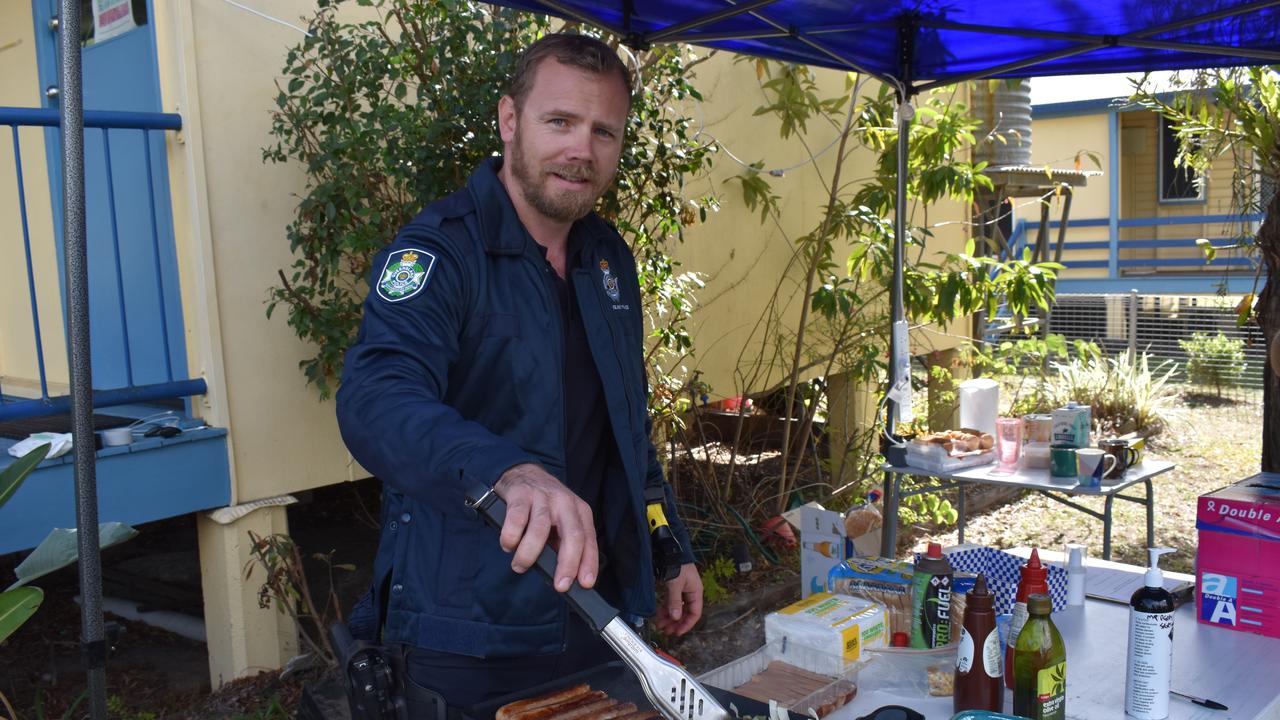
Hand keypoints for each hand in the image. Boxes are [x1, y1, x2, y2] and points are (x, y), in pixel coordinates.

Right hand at [494, 464, 597, 591]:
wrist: (523, 472)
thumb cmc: (544, 505)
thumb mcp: (561, 522)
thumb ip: (563, 545)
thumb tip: (566, 577)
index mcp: (579, 511)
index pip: (588, 539)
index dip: (588, 563)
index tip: (585, 583)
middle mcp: (564, 503)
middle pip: (571, 534)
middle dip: (567, 563)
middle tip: (559, 585)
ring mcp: (542, 497)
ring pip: (540, 529)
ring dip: (529, 554)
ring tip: (520, 566)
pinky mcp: (520, 494)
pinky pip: (516, 519)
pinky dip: (511, 536)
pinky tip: (508, 545)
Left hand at [653, 563, 701, 635]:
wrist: (670, 551)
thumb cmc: (677, 565)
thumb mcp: (676, 585)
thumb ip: (675, 602)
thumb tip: (675, 617)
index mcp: (696, 592)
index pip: (695, 613)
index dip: (687, 624)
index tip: (678, 632)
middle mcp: (691, 593)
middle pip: (685, 613)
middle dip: (676, 622)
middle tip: (667, 631)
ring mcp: (682, 591)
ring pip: (677, 608)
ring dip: (669, 617)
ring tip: (660, 625)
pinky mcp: (674, 588)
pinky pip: (671, 602)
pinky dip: (666, 609)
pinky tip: (660, 615)